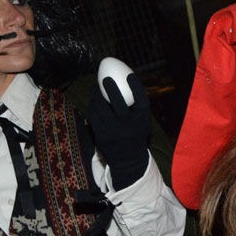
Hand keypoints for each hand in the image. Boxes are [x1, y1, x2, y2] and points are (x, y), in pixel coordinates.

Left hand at [87, 67, 151, 188]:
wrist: (128, 160)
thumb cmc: (135, 136)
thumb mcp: (142, 124)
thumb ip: (137, 108)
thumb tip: (127, 82)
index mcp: (142, 121)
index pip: (141, 99)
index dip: (136, 86)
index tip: (130, 75)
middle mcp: (128, 126)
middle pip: (119, 101)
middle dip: (111, 87)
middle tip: (106, 78)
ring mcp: (113, 130)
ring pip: (101, 107)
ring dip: (97, 95)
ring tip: (96, 88)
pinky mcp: (100, 134)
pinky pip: (93, 115)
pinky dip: (93, 106)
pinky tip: (94, 101)